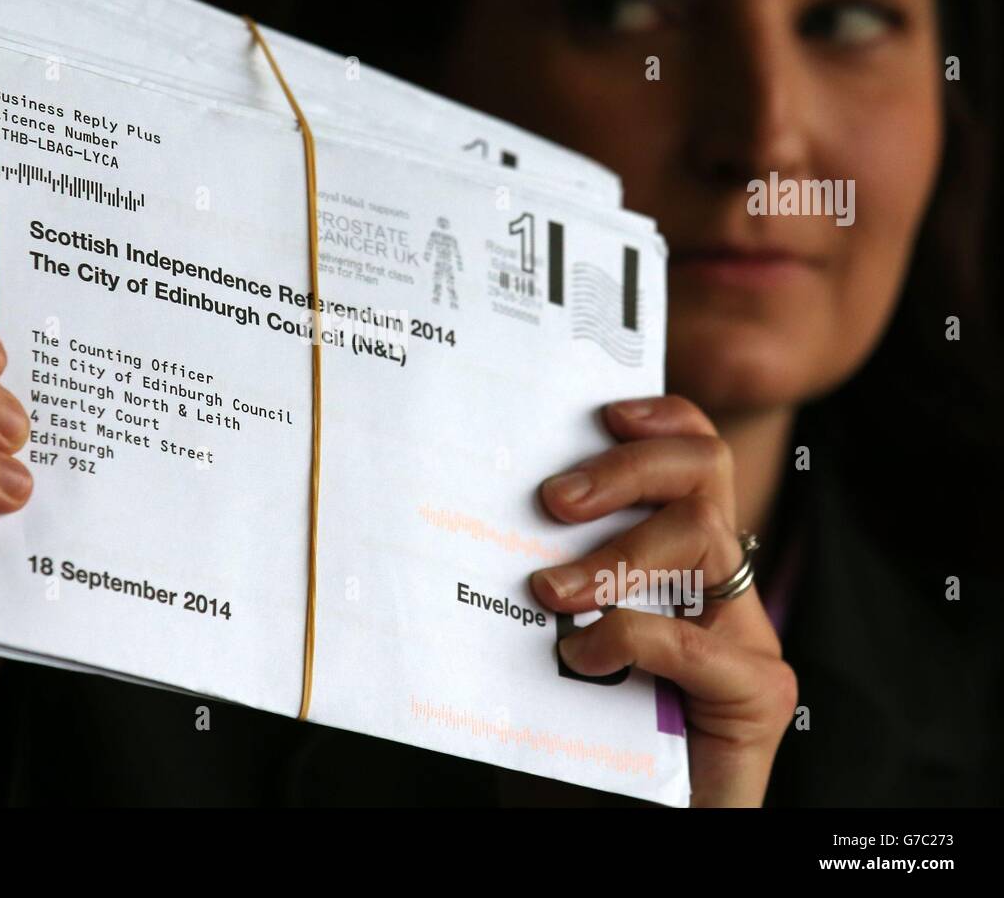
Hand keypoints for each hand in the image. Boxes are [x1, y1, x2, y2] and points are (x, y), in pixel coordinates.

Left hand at [529, 395, 796, 806]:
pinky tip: (585, 656)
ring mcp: (742, 637)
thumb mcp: (538, 636)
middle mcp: (715, 587)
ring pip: (702, 541)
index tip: (602, 412)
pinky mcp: (757, 696)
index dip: (660, 420)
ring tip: (550, 594)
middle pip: (701, 475)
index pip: (690, 458)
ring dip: (615, 557)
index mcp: (673, 561)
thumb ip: (539, 574)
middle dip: (625, 469)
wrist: (603, 824)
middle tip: (552, 501)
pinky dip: (635, 637)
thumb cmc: (564, 732)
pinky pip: (702, 644)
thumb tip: (478, 505)